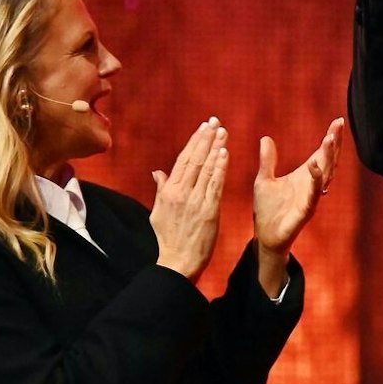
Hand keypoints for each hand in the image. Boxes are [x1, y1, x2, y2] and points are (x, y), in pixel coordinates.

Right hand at [151, 118, 227, 281]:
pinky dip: (220, 167)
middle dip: (205, 138)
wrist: (178, 262)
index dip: (194, 142)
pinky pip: (215, 184)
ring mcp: (195, 201)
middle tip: (215, 121)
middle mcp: (181, 192)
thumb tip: (158, 172)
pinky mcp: (209, 210)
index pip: (183, 160)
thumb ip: (161, 189)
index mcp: (169, 191)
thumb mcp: (158, 212)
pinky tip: (224, 153)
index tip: (203, 127)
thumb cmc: (168, 239)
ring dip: (215, 148)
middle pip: (194, 159)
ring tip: (223, 132)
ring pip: (206, 169)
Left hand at [254, 116, 343, 263]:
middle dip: (334, 143)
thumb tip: (265, 138)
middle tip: (338, 125)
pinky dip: (316, 180)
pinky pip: (314, 194)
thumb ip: (267, 160)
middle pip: (328, 160)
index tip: (338, 121)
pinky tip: (315, 166)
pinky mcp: (305, 211)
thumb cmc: (267, 210)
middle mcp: (312, 185)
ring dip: (328, 157)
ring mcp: (311, 197)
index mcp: (304, 176)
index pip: (321, 153)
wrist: (265, 236)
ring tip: (329, 139)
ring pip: (325, 174)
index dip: (331, 138)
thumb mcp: (263, 179)